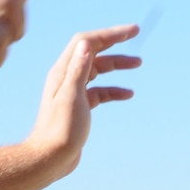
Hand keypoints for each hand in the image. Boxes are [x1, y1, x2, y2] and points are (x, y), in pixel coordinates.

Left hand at [22, 25, 141, 176]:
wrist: (50, 158)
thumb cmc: (60, 129)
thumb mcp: (72, 96)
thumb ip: (79, 69)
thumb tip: (87, 43)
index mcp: (63, 71)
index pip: (87, 41)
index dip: (109, 33)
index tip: (130, 31)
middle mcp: (66, 77)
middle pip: (93, 51)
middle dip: (114, 42)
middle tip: (135, 34)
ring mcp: (73, 91)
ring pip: (98, 70)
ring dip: (117, 64)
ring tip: (138, 63)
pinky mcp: (80, 105)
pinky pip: (100, 91)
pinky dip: (114, 89)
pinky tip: (128, 94)